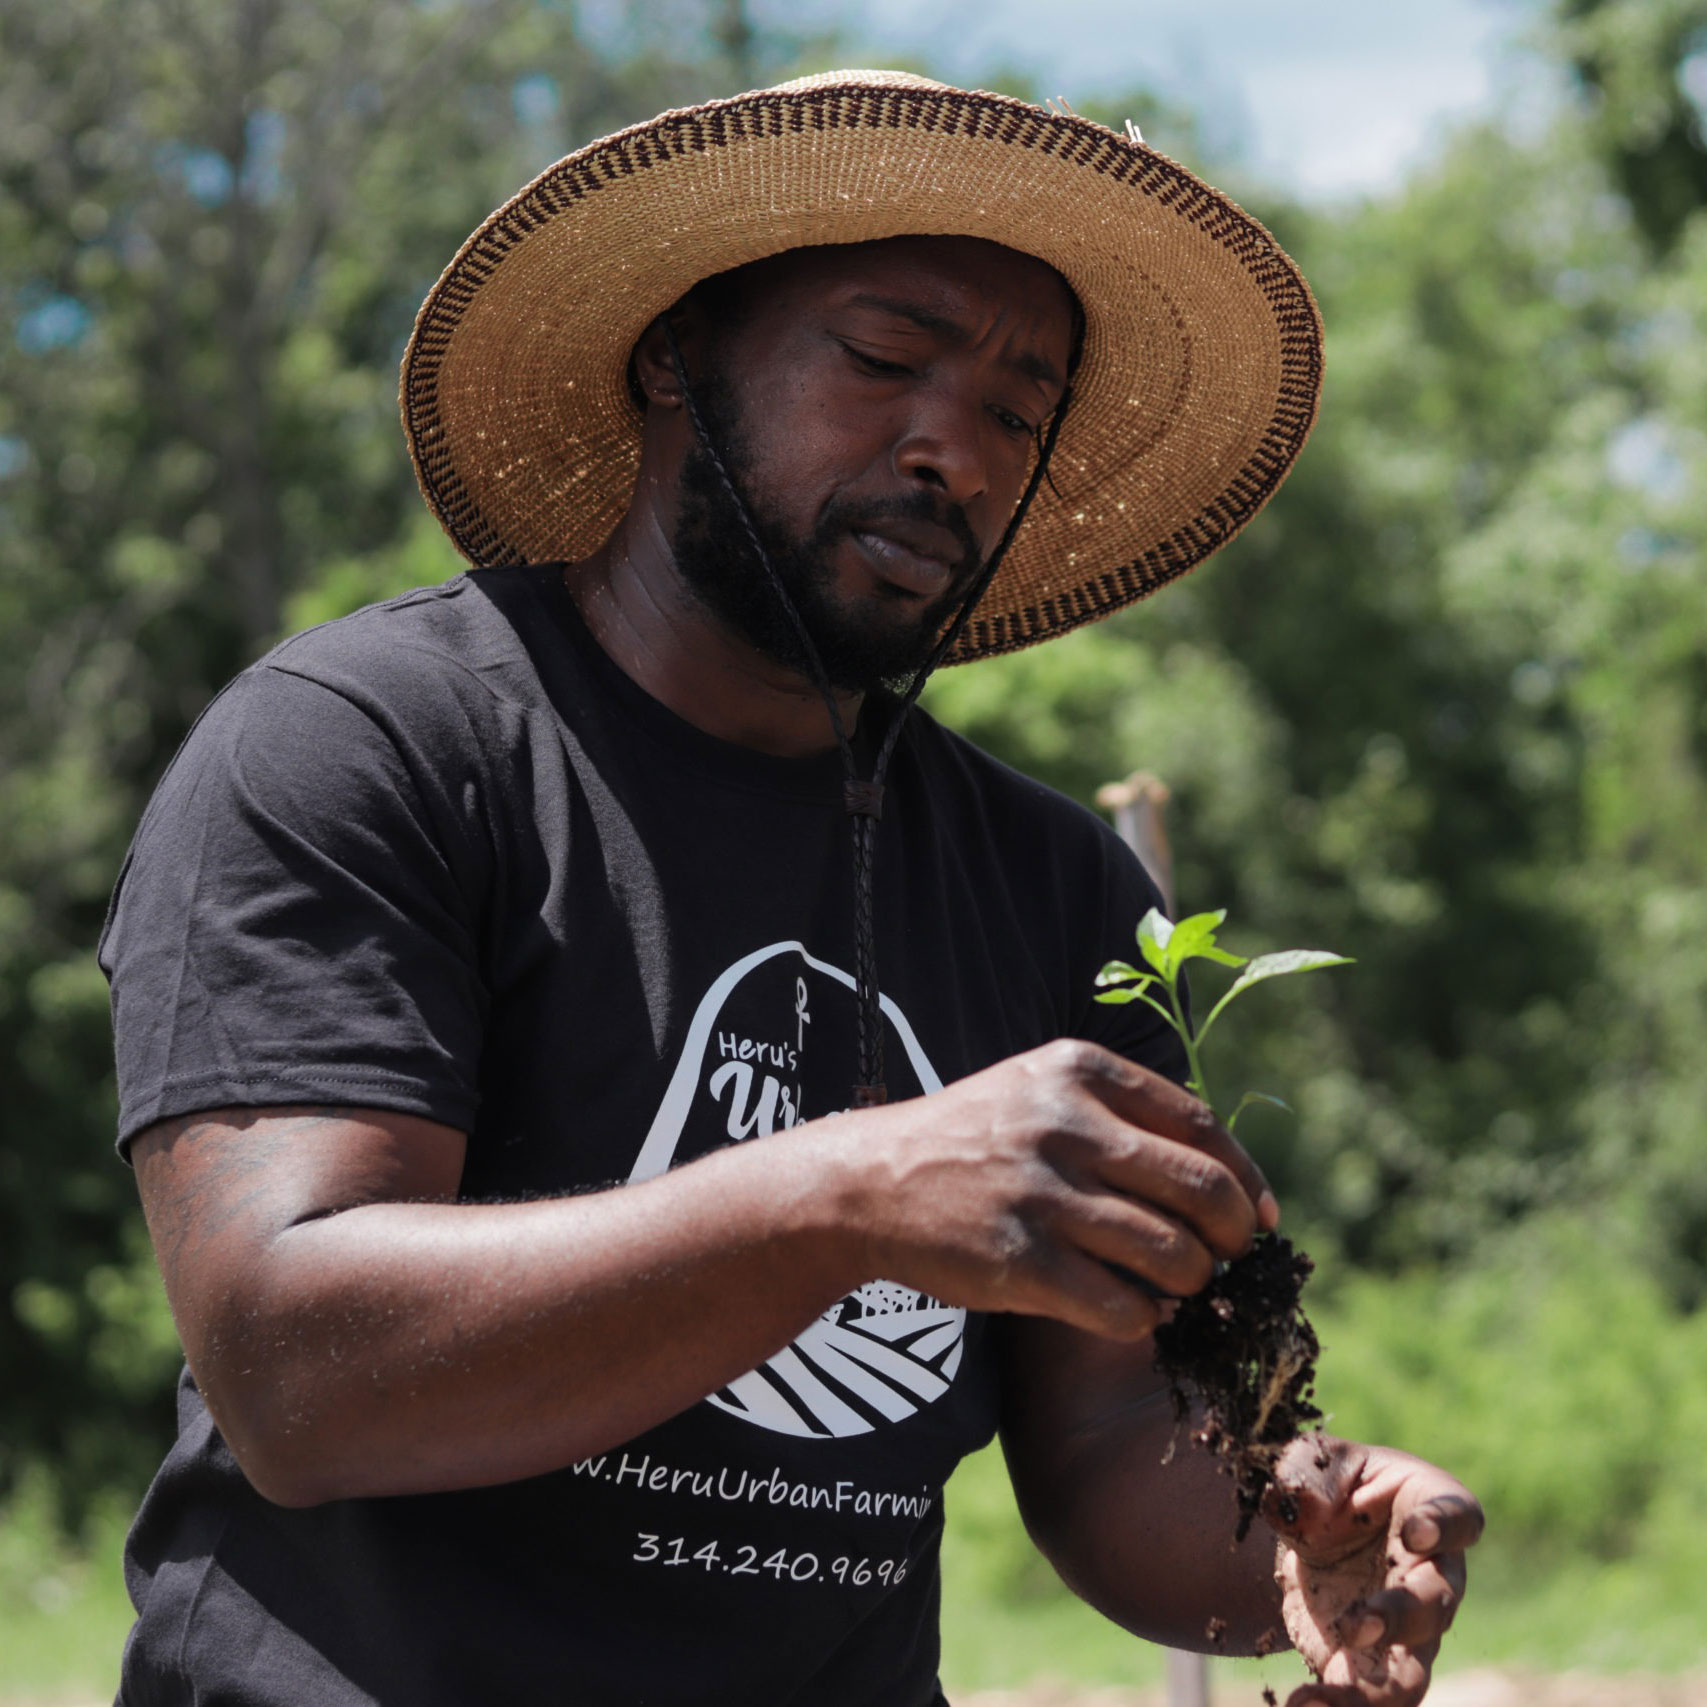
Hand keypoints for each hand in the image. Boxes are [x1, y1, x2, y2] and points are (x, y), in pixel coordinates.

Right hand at [827, 1038, 1276, 1340]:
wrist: (872, 1182)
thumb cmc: (975, 1138)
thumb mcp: (1041, 1091)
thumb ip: (1123, 1115)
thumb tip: (1227, 1175)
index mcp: (1080, 1071)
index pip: (1201, 1127)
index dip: (1246, 1178)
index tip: (1261, 1215)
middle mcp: (1066, 1125)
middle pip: (1203, 1192)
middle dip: (1234, 1237)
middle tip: (1230, 1260)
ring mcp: (1043, 1195)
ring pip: (1173, 1256)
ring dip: (1192, 1284)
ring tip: (1179, 1288)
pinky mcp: (1022, 1262)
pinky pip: (1124, 1308)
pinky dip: (1145, 1319)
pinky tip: (1134, 1311)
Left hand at [1266, 1436, 1483, 1705]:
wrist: (1313, 1529)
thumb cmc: (1331, 1483)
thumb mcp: (1317, 1460)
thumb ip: (1310, 1472)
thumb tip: (1301, 1504)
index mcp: (1430, 1506)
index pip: (1457, 1517)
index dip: (1443, 1525)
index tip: (1417, 1531)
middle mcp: (1435, 1575)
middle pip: (1436, 1603)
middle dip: (1400, 1617)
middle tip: (1357, 1626)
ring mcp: (1412, 1630)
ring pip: (1412, 1672)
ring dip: (1374, 1692)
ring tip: (1321, 1700)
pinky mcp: (1376, 1665)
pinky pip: (1371, 1699)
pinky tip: (1300, 1706)